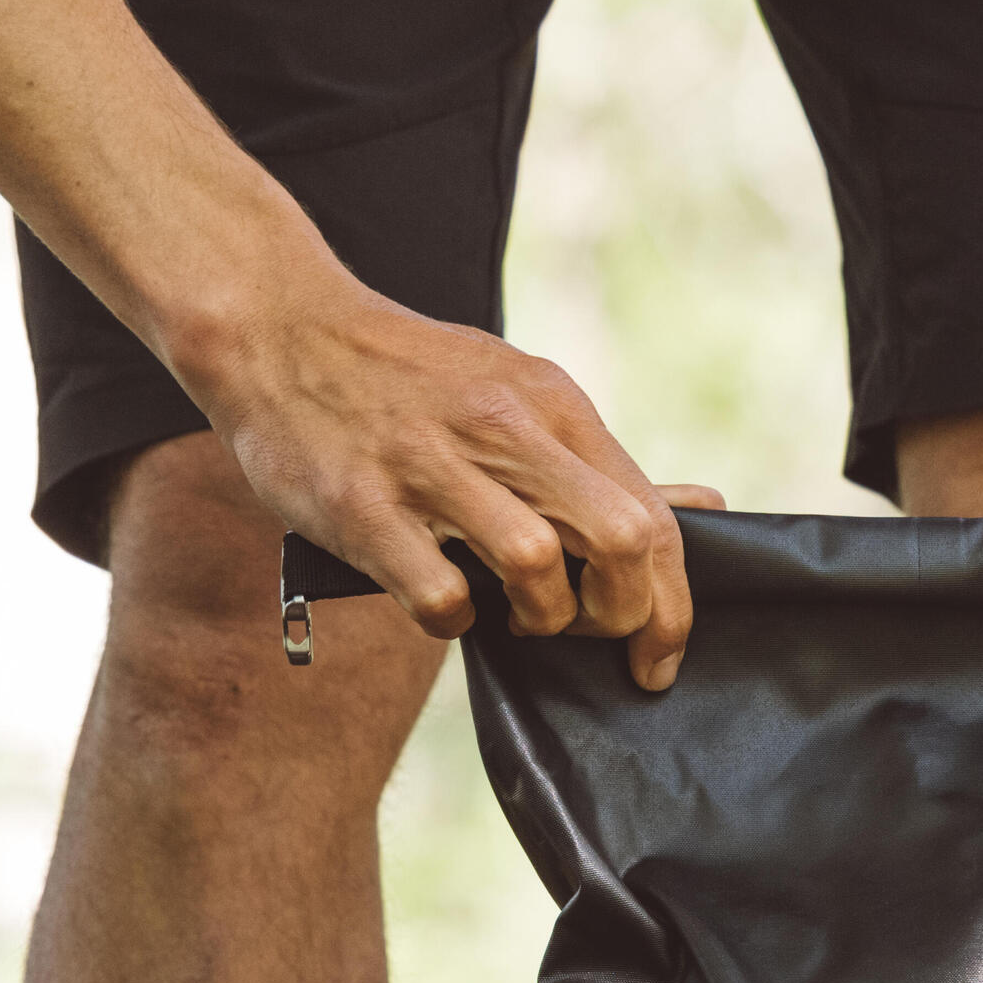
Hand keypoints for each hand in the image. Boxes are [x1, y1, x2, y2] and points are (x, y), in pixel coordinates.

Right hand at [200, 266, 712, 688]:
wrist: (277, 326)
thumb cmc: (409, 382)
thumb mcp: (516, 395)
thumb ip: (599, 464)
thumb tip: (705, 508)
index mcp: (551, 403)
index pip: (652, 518)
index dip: (670, 606)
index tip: (658, 656)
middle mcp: (502, 427)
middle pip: (621, 542)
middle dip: (621, 615)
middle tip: (586, 632)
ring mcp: (431, 467)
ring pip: (538, 570)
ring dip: (540, 618)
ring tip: (514, 614)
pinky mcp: (366, 508)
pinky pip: (442, 599)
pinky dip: (454, 622)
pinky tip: (442, 602)